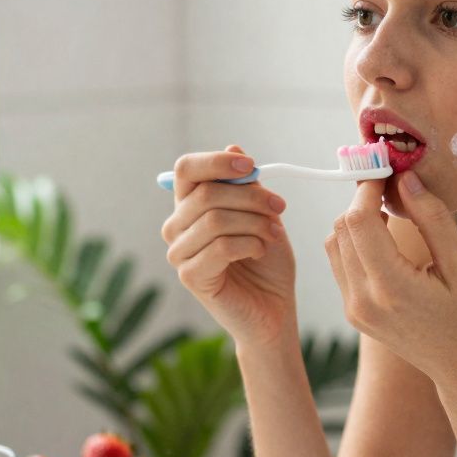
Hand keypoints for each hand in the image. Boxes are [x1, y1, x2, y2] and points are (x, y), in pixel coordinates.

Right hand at [162, 146, 296, 347]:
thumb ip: (247, 185)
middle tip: (279, 208)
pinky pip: (221, 247)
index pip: (186, 169)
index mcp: (190, 205)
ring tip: (271, 234)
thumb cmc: (266, 261)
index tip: (251, 166)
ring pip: (215, 219)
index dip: (217, 162)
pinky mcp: (190, 276)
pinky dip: (249, 244)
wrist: (273, 307)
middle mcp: (176, 226)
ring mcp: (179, 252)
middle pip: (206, 193)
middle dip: (251, 197)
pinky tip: (259, 252)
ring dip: (254, 223)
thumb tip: (234, 149)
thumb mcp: (262, 214)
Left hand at [325, 172, 456, 387]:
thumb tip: (405, 178)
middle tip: (392, 191)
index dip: (368, 189)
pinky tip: (386, 244)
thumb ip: (430, 218)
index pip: (357, 221)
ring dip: (356, 223)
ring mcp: (354, 309)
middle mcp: (363, 300)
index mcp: (391, 287)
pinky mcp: (353, 313)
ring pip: (335, 244)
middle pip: (341, 229)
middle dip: (362, 203)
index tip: (388, 173)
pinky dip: (355, 245)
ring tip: (390, 218)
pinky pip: (340, 264)